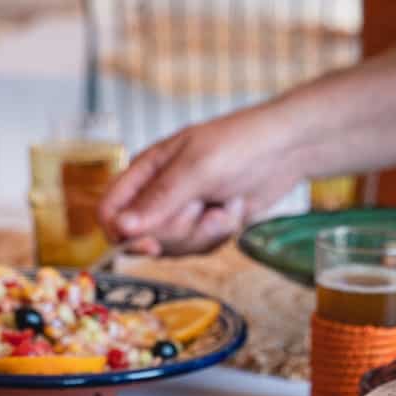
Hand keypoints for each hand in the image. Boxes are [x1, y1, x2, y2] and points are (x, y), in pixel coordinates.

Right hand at [99, 105, 305, 255]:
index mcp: (144, 171)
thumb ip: (158, 201)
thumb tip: (121, 228)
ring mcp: (179, 213)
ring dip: (203, 232)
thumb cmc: (240, 145)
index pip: (110, 211)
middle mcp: (156, 195)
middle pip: (142, 238)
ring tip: (222, 204)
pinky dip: (218, 235)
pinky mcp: (201, 228)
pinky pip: (196, 250)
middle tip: (202, 206)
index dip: (121, 234)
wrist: (285, 151)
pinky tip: (231, 210)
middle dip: (177, 230)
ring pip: (171, 248)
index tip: (148, 244)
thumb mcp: (196, 168)